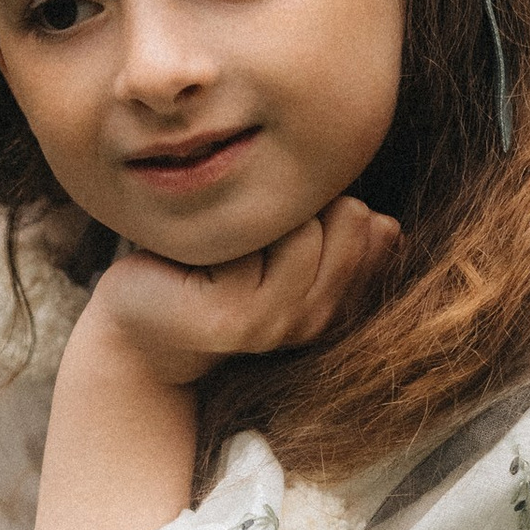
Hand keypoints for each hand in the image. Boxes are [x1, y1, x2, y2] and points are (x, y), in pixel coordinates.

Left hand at [84, 196, 401, 391]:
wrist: (138, 325)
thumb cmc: (206, 270)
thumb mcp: (277, 246)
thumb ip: (334, 237)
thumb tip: (391, 227)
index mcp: (334, 303)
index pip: (377, 232)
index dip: (333, 204)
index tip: (285, 218)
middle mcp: (314, 320)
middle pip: (351, 221)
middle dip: (301, 205)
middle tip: (250, 228)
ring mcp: (278, 324)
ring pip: (306, 232)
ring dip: (263, 217)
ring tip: (226, 240)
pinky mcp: (237, 320)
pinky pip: (257, 242)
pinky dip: (226, 230)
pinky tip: (199, 258)